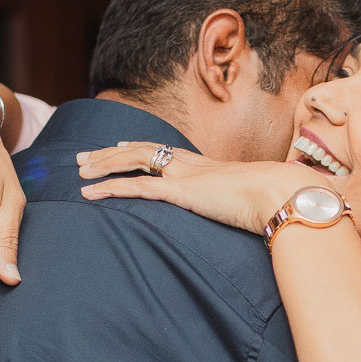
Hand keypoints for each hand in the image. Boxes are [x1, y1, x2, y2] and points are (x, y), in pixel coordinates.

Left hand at [78, 142, 311, 235]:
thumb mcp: (251, 201)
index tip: (118, 148)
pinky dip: (110, 187)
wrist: (281, 193)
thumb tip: (248, 213)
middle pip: (142, 150)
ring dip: (103, 165)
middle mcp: (191, 164)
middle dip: (109, 153)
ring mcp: (184, 175)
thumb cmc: (274, 199)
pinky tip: (90, 192)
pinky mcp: (180, 191)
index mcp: (205, 165)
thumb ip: (240, 204)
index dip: (137, 149)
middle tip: (83, 157)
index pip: (163, 151)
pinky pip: (136, 187)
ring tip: (79, 171)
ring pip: (133, 161)